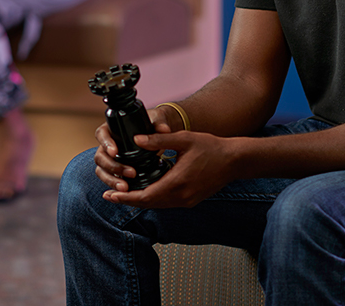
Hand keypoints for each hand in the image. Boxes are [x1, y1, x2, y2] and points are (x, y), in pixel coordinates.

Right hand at [93, 106, 169, 191]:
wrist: (155, 135)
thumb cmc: (151, 125)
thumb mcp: (155, 122)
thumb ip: (159, 125)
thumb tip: (164, 129)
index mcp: (112, 129)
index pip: (101, 134)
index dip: (106, 144)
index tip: (115, 151)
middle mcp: (107, 144)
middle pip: (100, 156)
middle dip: (113, 167)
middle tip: (131, 173)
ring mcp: (108, 158)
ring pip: (101, 170)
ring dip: (112, 180)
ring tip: (125, 188)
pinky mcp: (113, 170)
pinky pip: (108, 178)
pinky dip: (115, 185)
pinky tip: (125, 191)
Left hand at [100, 130, 237, 208]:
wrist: (234, 160)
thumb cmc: (211, 148)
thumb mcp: (184, 139)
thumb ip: (159, 141)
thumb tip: (136, 139)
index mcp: (177, 182)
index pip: (145, 197)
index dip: (126, 198)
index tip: (110, 196)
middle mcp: (181, 196)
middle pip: (149, 204)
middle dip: (128, 201)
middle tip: (109, 196)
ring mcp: (187, 200)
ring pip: (158, 205)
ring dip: (140, 201)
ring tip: (123, 195)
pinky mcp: (191, 200)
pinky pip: (167, 203)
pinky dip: (154, 199)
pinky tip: (146, 191)